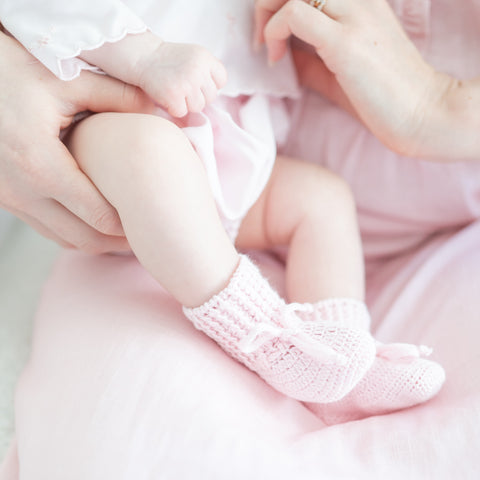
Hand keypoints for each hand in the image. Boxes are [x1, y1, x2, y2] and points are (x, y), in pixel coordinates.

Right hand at [0, 32, 153, 252]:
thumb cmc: (13, 74)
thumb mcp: (69, 80)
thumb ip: (119, 97)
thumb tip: (158, 111)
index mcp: (39, 164)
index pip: (98, 216)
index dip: (129, 225)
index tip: (152, 220)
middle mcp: (19, 190)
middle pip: (84, 239)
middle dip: (118, 242)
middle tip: (145, 234)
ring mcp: (7, 198)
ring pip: (63, 239)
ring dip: (96, 240)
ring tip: (125, 231)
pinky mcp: (3, 197)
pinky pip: (45, 228)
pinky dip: (73, 231)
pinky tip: (94, 219)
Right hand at [137, 42, 226, 117]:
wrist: (143, 57)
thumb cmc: (169, 61)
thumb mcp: (193, 57)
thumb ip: (208, 71)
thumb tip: (216, 94)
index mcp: (205, 58)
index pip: (221, 80)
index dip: (209, 85)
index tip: (196, 81)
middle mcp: (198, 69)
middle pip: (211, 97)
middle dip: (198, 96)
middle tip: (183, 87)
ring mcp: (187, 83)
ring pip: (198, 107)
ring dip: (186, 104)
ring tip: (175, 91)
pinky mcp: (174, 95)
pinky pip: (182, 112)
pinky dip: (173, 108)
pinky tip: (167, 96)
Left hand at [255, 0, 455, 158]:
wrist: (422, 113)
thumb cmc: (383, 97)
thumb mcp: (338, 71)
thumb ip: (310, 58)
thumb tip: (280, 54)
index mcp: (359, 1)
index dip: (279, 2)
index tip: (271, 37)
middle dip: (267, 2)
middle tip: (262, 39)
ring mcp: (353, 16)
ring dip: (267, 11)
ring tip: (267, 46)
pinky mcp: (345, 41)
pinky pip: (295, 14)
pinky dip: (274, 32)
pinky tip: (276, 58)